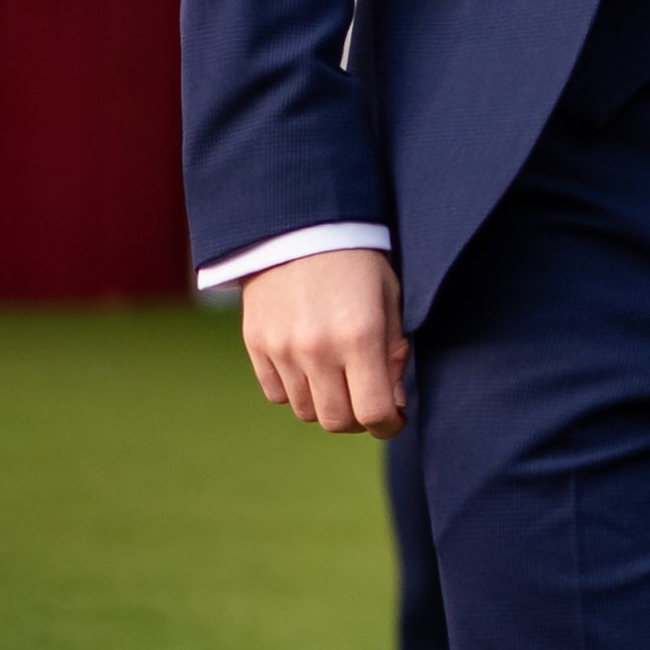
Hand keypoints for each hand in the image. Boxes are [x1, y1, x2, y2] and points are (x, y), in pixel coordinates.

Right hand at [241, 248, 409, 436]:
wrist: (299, 225)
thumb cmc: (357, 261)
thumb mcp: (390, 299)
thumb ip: (394, 353)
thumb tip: (394, 403)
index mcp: (360, 336)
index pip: (374, 413)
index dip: (389, 425)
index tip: (393, 419)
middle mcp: (318, 348)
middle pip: (337, 421)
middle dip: (357, 419)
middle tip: (366, 400)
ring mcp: (282, 348)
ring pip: (306, 411)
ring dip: (325, 403)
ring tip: (337, 376)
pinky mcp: (256, 344)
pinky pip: (276, 393)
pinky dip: (294, 389)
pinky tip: (307, 365)